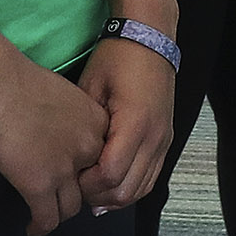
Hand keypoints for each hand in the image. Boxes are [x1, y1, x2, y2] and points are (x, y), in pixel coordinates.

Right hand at [0, 52, 108, 235]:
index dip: (88, 169)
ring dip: (59, 213)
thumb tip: (59, 129)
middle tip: (60, 194)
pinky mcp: (39, 186)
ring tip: (46, 214)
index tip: (75, 174)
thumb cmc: (21, 78)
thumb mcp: (63, 92)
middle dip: (77, 192)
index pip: (103, 158)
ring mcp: (66, 171)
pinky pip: (47, 219)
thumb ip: (71, 116)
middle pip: (91, 185)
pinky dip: (40, 227)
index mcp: (97, 124)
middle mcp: (89, 150)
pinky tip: (33, 229)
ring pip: (71, 208)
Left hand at [77, 34, 175, 213]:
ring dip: (114, 196)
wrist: (151, 39)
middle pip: (125, 190)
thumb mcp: (91, 87)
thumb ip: (83, 127)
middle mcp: (154, 137)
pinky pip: (151, 178)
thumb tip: (71, 158)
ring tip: (91, 188)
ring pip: (140, 190)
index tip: (69, 177)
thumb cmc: (118, 57)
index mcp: (134, 123)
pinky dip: (131, 187)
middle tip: (76, 187)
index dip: (86, 184)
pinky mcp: (166, 141)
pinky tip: (111, 184)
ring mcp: (163, 141)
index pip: (109, 175)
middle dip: (98, 196)